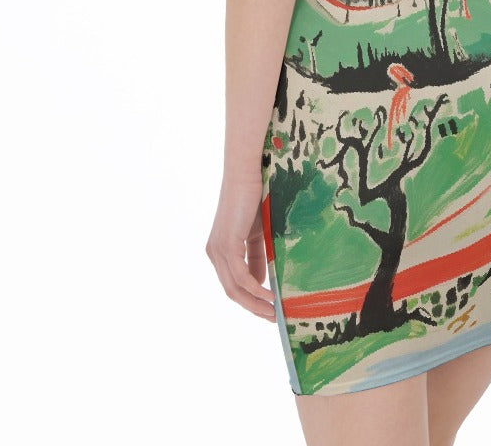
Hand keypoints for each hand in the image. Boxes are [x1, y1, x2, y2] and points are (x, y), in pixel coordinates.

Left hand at [205, 177, 276, 322]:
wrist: (247, 172)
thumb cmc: (254, 197)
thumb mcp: (257, 233)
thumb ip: (257, 256)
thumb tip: (264, 282)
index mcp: (220, 251)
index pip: (234, 285)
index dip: (251, 301)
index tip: (270, 311)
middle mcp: (215, 253)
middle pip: (232, 292)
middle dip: (253, 309)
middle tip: (274, 319)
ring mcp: (218, 250)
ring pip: (235, 288)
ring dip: (256, 304)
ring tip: (275, 313)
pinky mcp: (227, 244)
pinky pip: (241, 277)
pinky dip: (256, 290)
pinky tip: (272, 296)